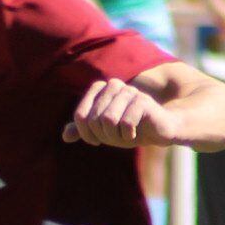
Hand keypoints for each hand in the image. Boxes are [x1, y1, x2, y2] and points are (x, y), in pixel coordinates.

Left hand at [62, 78, 181, 149]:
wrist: (159, 130)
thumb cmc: (130, 128)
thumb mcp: (104, 131)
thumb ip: (84, 131)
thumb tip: (65, 136)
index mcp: (100, 89)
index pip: (80, 116)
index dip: (86, 133)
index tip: (98, 139)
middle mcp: (113, 85)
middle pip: (94, 120)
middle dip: (104, 136)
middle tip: (117, 137)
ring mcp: (129, 91)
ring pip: (108, 120)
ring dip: (116, 136)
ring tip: (126, 135)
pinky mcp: (142, 100)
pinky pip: (125, 123)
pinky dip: (129, 135)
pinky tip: (136, 133)